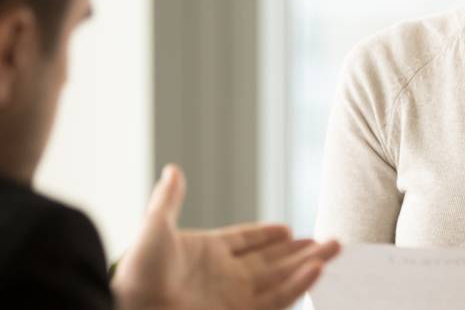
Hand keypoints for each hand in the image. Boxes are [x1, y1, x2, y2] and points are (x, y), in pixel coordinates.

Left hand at [112, 165, 340, 309]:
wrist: (131, 308)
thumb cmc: (136, 271)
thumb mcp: (154, 227)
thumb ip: (169, 200)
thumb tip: (174, 169)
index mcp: (206, 252)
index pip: (245, 241)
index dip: (266, 235)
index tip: (288, 229)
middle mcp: (224, 276)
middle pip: (271, 261)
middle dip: (300, 252)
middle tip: (330, 240)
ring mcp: (233, 297)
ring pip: (280, 279)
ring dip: (307, 266)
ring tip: (334, 249)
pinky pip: (276, 299)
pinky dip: (297, 285)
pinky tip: (315, 269)